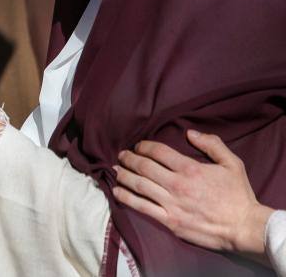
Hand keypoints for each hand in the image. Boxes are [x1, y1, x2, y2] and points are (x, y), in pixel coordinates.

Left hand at [112, 130, 273, 256]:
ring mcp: (171, 204)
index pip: (157, 151)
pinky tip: (116, 190)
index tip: (138, 146)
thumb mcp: (232, 164)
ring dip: (123, 175)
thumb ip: (212, 144)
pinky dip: (125, 197)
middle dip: (129, 158)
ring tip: (116, 169)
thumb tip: (190, 132)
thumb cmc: (238, 195)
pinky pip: (141, 207)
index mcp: (190, 169)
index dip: (144, 146)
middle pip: (143, 166)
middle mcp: (177, 185)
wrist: (244, 228)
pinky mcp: (169, 221)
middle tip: (122, 155)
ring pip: (138, 185)